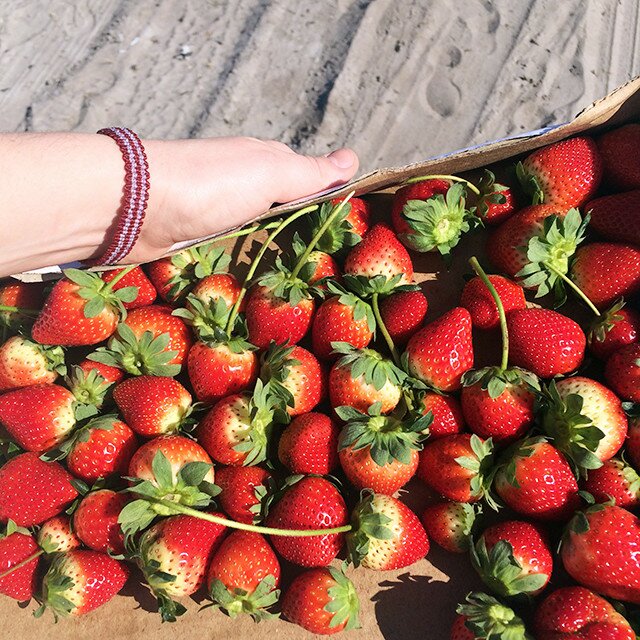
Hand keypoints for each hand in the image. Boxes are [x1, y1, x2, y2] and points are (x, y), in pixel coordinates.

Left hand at [131, 137, 358, 263]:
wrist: (134, 205)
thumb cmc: (209, 185)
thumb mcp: (270, 173)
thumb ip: (311, 173)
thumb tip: (354, 158)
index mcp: (265, 163)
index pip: (310, 183)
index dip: (330, 206)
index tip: (351, 239)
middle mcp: (244, 185)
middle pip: (285, 212)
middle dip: (303, 236)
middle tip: (328, 272)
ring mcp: (220, 212)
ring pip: (259, 235)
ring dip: (273, 254)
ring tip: (300, 287)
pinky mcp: (198, 237)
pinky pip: (232, 252)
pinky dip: (245, 264)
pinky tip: (259, 282)